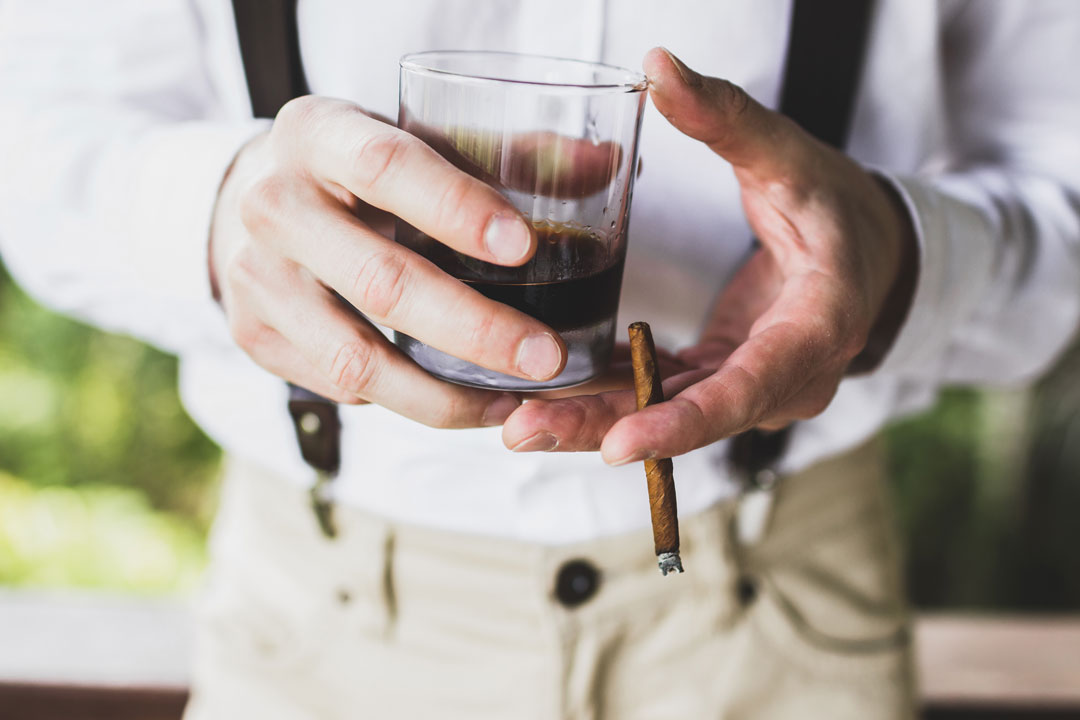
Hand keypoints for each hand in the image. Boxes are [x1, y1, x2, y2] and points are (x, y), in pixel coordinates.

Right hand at [210, 96, 567, 427]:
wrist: (250, 199)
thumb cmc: (355, 168)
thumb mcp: (415, 136)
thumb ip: (507, 152)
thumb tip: (607, 166)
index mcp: (318, 133)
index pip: (388, 166)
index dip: (457, 208)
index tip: (523, 248)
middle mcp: (274, 206)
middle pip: (381, 281)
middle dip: (475, 330)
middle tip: (547, 358)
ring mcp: (255, 279)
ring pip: (356, 359)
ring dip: (446, 395)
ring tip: (515, 402)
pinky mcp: (254, 336)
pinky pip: (340, 385)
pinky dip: (407, 401)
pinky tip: (462, 401)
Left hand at [501, 48, 916, 462]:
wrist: (872, 254)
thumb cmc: (838, 206)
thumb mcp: (791, 157)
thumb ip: (727, 119)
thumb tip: (658, 64)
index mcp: (816, 327)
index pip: (748, 387)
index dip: (684, 420)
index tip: (619, 443)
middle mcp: (785, 377)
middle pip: (691, 417)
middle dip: (605, 428)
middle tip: (523, 433)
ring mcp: (753, 386)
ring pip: (668, 416)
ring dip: (592, 423)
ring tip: (517, 428)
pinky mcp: (723, 378)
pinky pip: (663, 398)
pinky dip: (608, 402)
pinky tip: (545, 401)